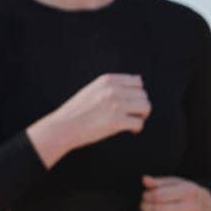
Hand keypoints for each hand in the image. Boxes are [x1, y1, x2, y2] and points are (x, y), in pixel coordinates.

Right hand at [28, 73, 149, 166]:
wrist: (64, 126)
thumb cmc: (77, 111)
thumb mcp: (93, 89)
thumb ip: (111, 86)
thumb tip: (135, 85)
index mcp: (107, 80)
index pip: (138, 81)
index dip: (137, 93)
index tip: (132, 102)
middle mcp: (113, 90)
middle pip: (143, 95)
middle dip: (140, 106)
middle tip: (132, 115)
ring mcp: (116, 105)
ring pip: (146, 107)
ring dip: (141, 116)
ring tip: (132, 122)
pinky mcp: (117, 121)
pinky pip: (139, 123)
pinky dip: (137, 128)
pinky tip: (129, 130)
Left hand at [140, 175, 210, 210]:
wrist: (205, 209)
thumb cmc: (184, 193)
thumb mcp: (174, 183)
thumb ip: (158, 182)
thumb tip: (145, 179)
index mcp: (188, 192)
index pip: (159, 195)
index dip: (147, 196)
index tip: (146, 195)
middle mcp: (191, 208)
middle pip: (158, 210)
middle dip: (145, 207)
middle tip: (143, 205)